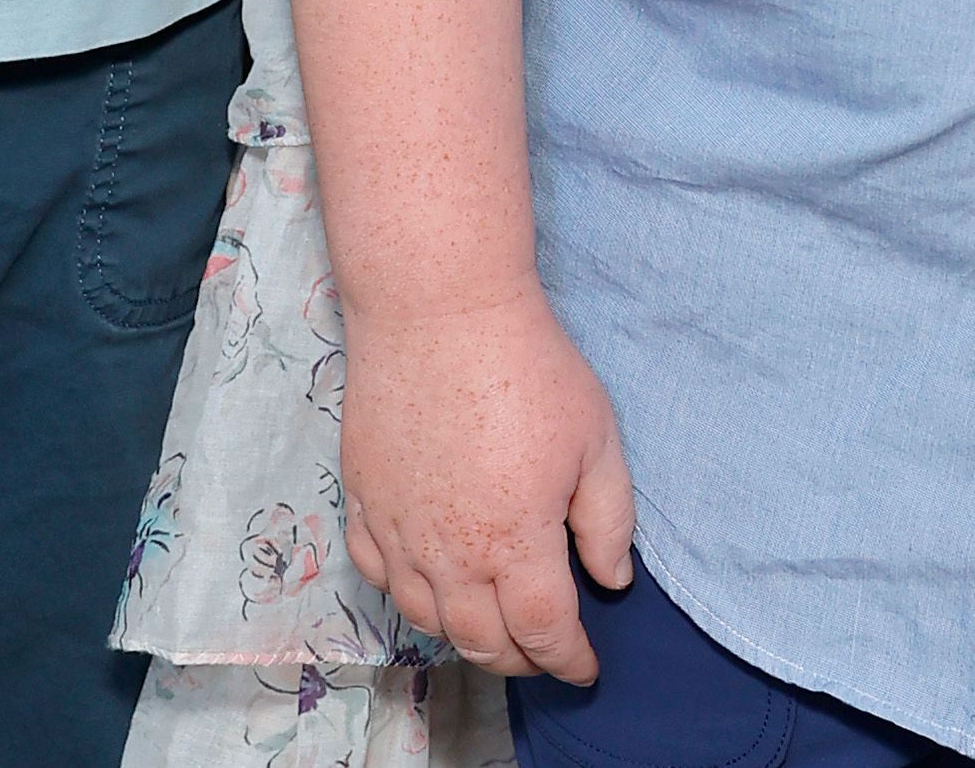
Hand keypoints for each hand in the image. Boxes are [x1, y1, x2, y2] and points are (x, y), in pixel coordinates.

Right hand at [339, 285, 635, 681]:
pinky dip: (406, 591)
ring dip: (464, 634)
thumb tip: (612, 579)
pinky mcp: (362, 498)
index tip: (587, 665)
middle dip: (521, 659)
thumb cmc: (527, 365)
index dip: (569, 659)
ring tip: (492, 624)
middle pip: (484, 641)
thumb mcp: (596, 437)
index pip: (544, 634)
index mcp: (516, 546)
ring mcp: (399, 531)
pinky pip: (377, 572)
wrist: (438, 309)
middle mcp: (452, 555)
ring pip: (427, 618)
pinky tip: (428, 579)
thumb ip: (608, 520)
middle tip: (544, 651)